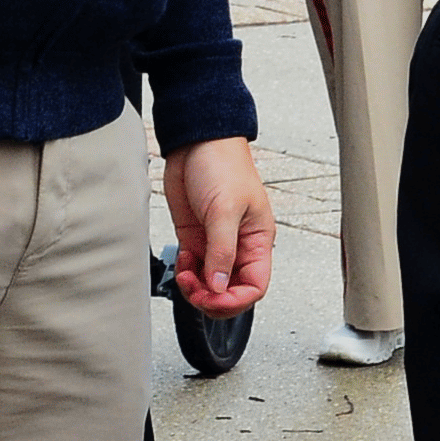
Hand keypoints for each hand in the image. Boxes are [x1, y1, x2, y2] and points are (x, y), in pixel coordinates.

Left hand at [163, 135, 274, 317]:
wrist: (196, 140)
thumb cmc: (222, 163)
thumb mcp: (225, 209)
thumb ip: (221, 251)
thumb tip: (218, 287)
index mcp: (257, 239)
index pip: (255, 286)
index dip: (236, 300)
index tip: (215, 296)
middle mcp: (238, 244)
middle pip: (231, 290)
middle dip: (212, 297)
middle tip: (195, 289)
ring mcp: (215, 242)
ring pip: (210, 284)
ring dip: (195, 288)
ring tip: (185, 274)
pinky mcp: (196, 237)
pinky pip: (193, 270)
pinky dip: (185, 274)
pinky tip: (182, 261)